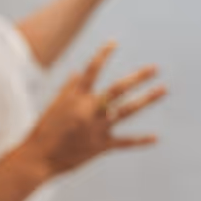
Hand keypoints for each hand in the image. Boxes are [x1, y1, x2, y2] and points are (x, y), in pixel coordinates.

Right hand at [22, 42, 166, 179]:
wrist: (38, 158)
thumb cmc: (44, 130)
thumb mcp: (54, 106)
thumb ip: (68, 89)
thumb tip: (79, 73)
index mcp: (76, 98)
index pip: (91, 71)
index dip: (102, 55)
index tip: (114, 43)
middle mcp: (89, 110)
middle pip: (117, 89)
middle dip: (137, 77)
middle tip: (155, 68)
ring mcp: (96, 128)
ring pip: (127, 111)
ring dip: (146, 99)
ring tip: (163, 89)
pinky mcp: (100, 146)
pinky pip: (124, 142)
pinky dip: (140, 141)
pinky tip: (155, 137)